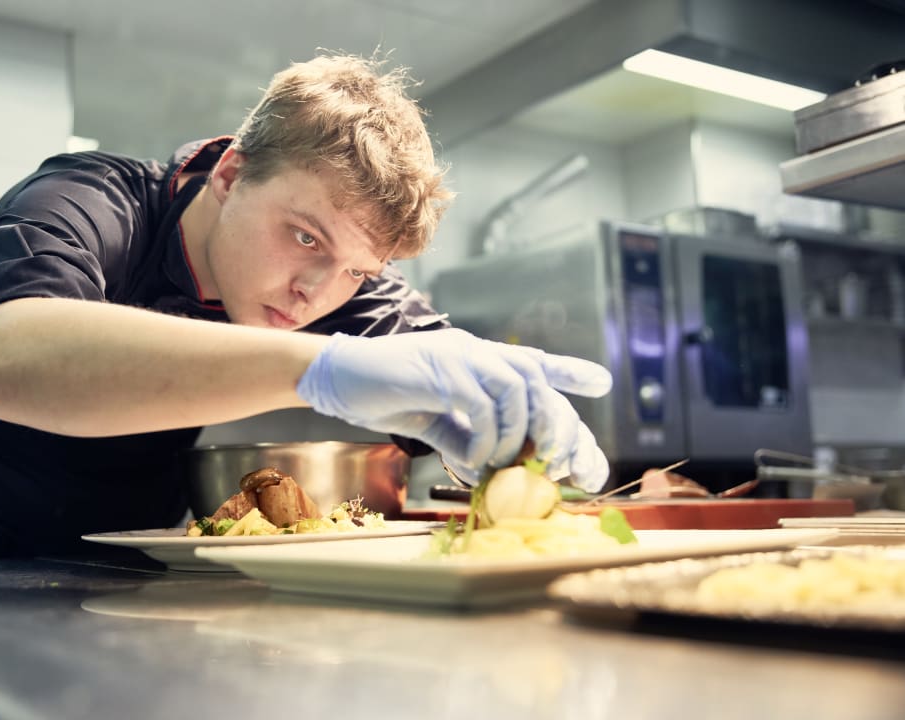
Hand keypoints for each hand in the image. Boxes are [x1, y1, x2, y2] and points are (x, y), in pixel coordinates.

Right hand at [297, 329, 612, 490]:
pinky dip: (485, 436)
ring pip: (517, 388)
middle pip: (536, 380)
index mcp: (479, 362)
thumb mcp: (438, 423)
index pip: (534, 363)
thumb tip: (499, 469)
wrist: (338, 378)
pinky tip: (474, 459)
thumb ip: (469, 439)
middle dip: (558, 426)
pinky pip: (480, 402)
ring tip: (505, 464)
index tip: (602, 382)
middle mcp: (476, 352)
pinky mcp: (439, 368)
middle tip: (560, 465)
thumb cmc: (386, 397)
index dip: (569, 371)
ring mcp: (458, 355)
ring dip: (520, 434)